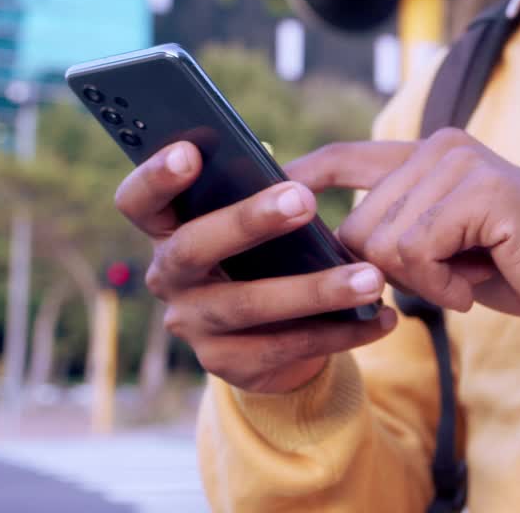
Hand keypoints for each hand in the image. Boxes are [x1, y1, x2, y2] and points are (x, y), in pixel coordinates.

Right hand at [114, 141, 397, 393]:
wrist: (266, 339)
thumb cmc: (263, 256)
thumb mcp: (255, 223)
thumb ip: (258, 195)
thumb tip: (292, 178)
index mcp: (168, 230)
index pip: (139, 202)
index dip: (156, 177)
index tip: (191, 152)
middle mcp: (170, 278)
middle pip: (194, 247)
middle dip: (248, 221)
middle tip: (304, 199)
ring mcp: (195, 326)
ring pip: (250, 305)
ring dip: (315, 290)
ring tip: (369, 277)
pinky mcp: (230, 367)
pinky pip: (288, 348)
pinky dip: (341, 333)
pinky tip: (381, 317)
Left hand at [287, 129, 519, 326]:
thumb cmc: (518, 265)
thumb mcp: (445, 246)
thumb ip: (398, 231)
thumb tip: (335, 244)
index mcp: (430, 154)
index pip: (346, 156)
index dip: (301, 176)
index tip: (264, 191)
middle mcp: (441, 147)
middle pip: (358, 221)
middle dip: (387, 270)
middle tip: (442, 281)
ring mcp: (460, 164)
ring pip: (383, 240)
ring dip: (421, 281)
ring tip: (465, 280)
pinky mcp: (479, 192)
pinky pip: (417, 252)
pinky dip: (441, 286)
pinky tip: (473, 284)